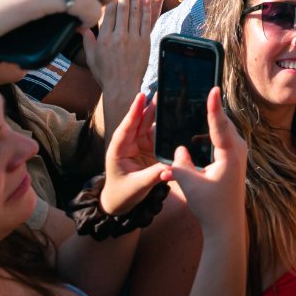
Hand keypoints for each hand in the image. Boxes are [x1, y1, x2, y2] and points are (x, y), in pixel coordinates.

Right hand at [82, 0, 158, 131]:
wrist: (122, 88)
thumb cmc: (105, 74)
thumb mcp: (91, 57)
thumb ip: (87, 40)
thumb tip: (78, 25)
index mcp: (103, 39)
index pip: (107, 13)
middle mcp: (118, 37)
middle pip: (121, 9)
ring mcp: (133, 39)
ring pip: (134, 13)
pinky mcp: (145, 42)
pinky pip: (146, 22)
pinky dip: (146, 10)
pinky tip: (146, 0)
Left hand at [101, 91, 170, 214]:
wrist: (120, 203)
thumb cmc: (122, 194)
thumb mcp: (137, 186)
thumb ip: (154, 175)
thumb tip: (172, 168)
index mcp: (119, 149)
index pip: (127, 128)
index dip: (134, 112)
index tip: (141, 96)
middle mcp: (129, 144)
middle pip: (140, 122)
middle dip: (150, 107)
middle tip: (161, 92)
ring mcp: (140, 145)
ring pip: (150, 126)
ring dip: (159, 115)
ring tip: (171, 101)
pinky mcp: (150, 150)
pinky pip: (158, 136)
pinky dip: (166, 128)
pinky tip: (176, 118)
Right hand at [166, 86, 248, 231]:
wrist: (226, 226)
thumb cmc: (210, 207)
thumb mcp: (189, 184)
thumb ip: (180, 163)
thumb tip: (180, 148)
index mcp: (230, 155)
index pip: (220, 126)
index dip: (214, 107)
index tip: (213, 89)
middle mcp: (238, 151)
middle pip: (222, 123)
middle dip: (211, 107)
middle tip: (202, 87)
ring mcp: (238, 154)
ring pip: (223, 130)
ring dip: (210, 121)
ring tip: (198, 104)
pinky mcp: (234, 159)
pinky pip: (222, 139)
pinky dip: (211, 134)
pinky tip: (197, 135)